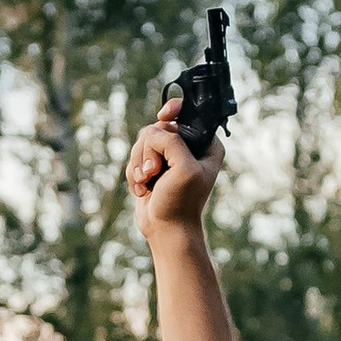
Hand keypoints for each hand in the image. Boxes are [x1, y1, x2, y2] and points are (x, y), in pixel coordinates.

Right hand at [127, 105, 225, 246]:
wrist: (166, 230)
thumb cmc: (181, 203)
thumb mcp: (183, 168)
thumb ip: (169, 142)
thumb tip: (152, 133)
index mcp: (205, 145)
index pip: (187, 114)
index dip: (173, 110)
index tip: (163, 116)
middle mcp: (188, 148)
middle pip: (157, 128)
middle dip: (149, 151)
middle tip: (154, 172)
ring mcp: (168, 157)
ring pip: (142, 142)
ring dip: (139, 164)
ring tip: (148, 183)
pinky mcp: (152, 167)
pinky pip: (134, 157)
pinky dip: (134, 173)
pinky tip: (143, 190)